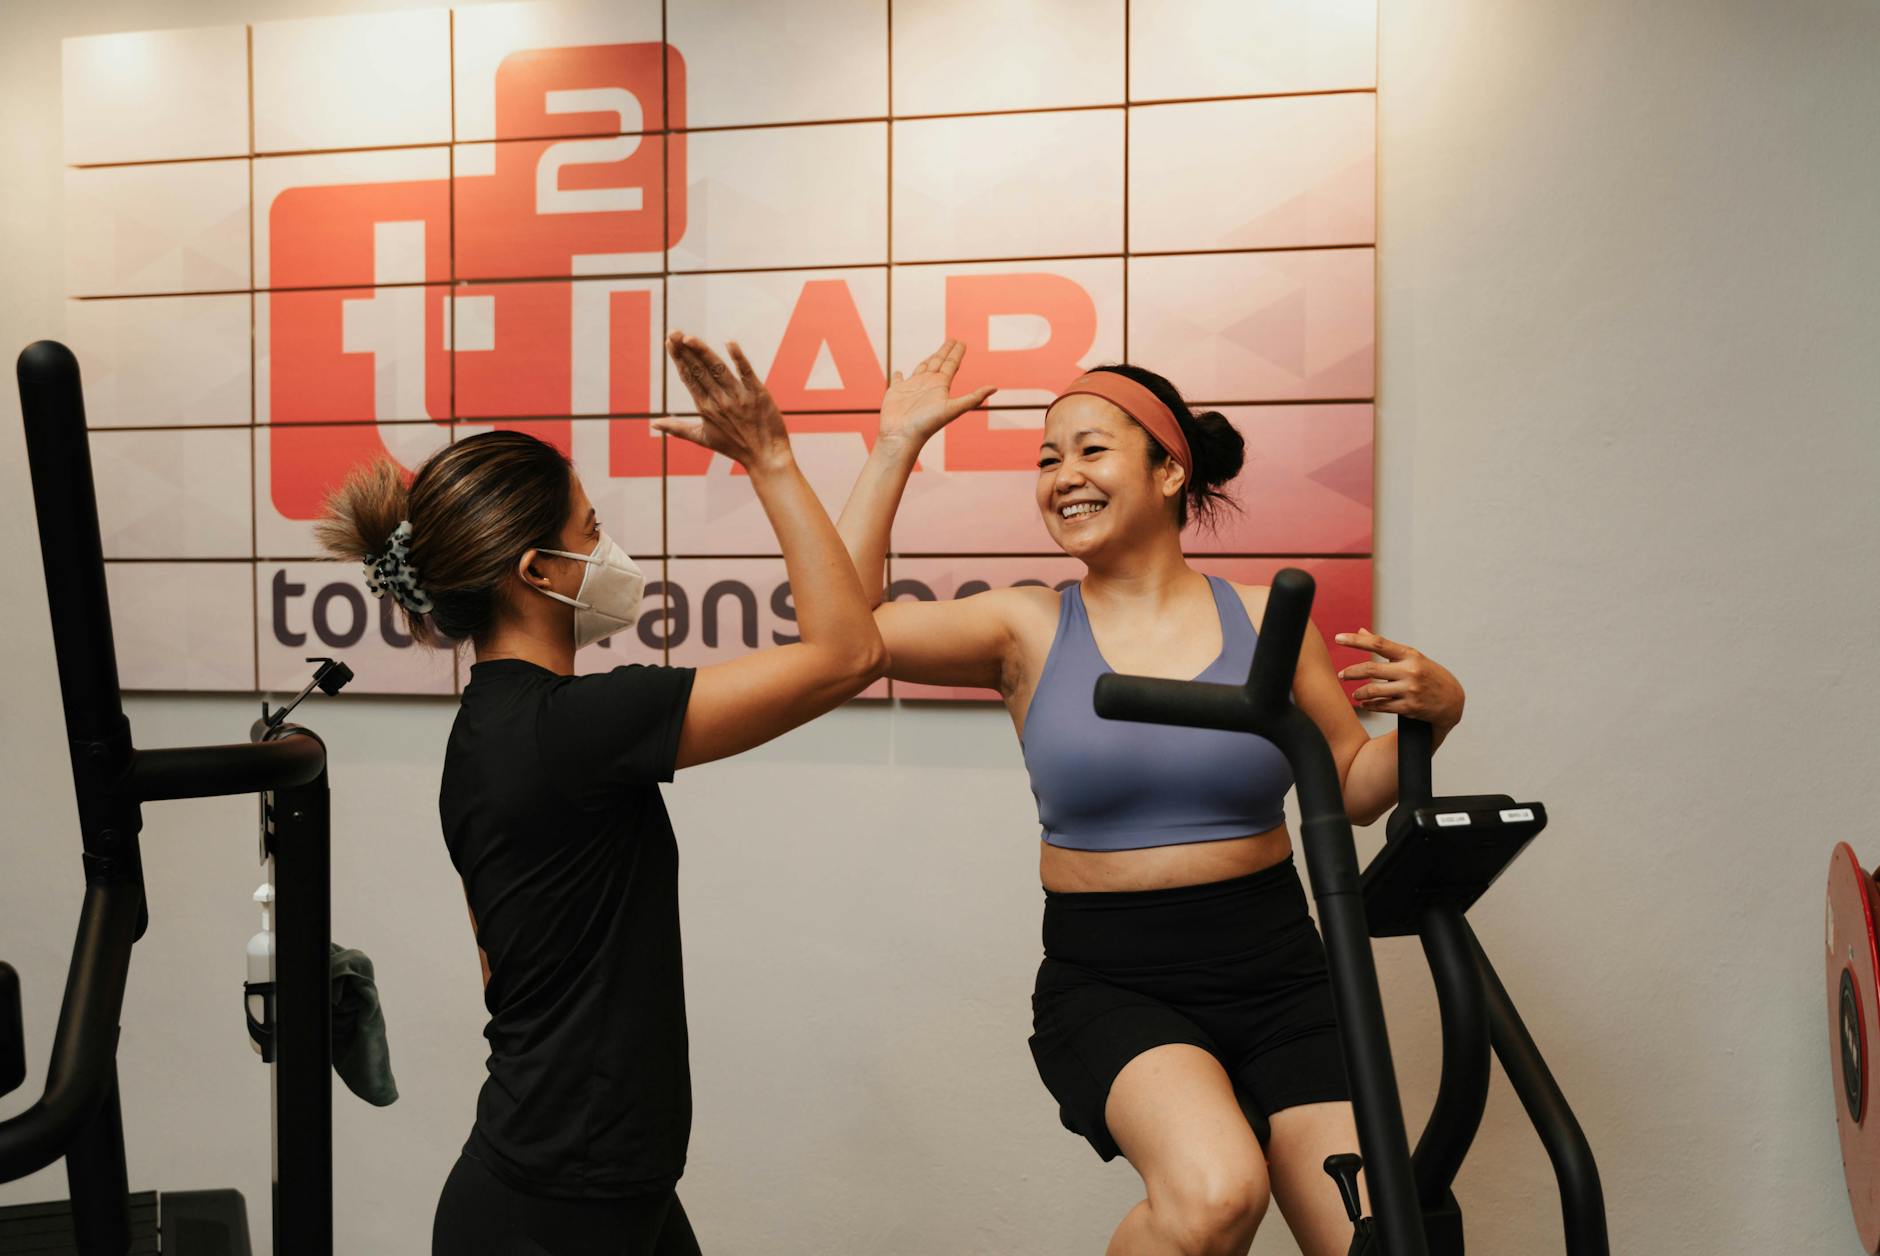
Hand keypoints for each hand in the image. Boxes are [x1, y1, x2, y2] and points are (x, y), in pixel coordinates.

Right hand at [656, 333, 792, 470]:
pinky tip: (729, 343)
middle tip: (674, 332)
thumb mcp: (703, 438)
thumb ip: (677, 428)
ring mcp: (738, 397)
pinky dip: (738, 358)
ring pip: (717, 369)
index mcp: (705, 408)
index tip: (670, 342)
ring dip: (703, 352)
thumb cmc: (735, 447)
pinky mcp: (758, 394)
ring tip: (689, 337)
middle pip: (699, 371)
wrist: (766, 457)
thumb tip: (653, 424)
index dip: (679, 359)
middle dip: (685, 351)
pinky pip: (746, 373)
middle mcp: (719, 401)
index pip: (689, 378)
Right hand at [877, 339, 996, 452]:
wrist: (902, 436)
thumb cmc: (926, 424)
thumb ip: (973, 398)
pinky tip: (900, 372)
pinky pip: (898, 379)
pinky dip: (898, 375)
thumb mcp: (952, 408)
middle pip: (939, 363)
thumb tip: (995, 388)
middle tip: (952, 340)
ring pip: (921, 369)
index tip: (961, 342)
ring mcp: (912, 388)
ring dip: (928, 361)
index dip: (956, 352)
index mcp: (940, 386)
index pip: (951, 364)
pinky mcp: (896, 391)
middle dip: (945, 351)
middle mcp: (928, 385)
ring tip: (934, 354)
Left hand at [1334, 628, 1464, 728]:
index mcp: (1409, 654)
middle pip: (1371, 669)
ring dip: (1359, 693)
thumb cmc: (1428, 674)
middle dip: (1351, 672)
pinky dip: (1370, 705)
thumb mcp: (1411, 657)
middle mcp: (1409, 671)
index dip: (1355, 641)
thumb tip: (1361, 631)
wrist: (1453, 700)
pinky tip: (1365, 704)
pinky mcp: (1409, 707)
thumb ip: (1386, 647)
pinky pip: (1382, 707)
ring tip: (1355, 694)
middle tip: (1341, 675)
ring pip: (1373, 691)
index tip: (1337, 638)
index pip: (1378, 643)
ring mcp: (1410, 690)